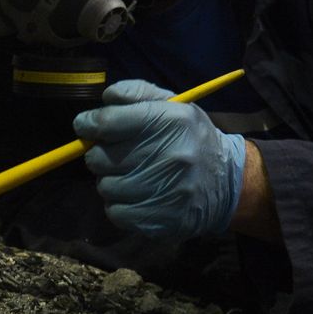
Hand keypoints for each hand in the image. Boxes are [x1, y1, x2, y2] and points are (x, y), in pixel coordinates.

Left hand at [72, 80, 246, 238]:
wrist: (226, 182)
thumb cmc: (190, 138)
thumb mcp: (171, 105)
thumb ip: (136, 94)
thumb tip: (105, 99)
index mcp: (171, 121)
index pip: (109, 122)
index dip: (88, 123)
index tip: (86, 126)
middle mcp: (171, 156)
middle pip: (100, 158)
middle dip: (100, 155)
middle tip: (115, 155)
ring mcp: (167, 191)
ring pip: (105, 187)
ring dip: (110, 181)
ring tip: (129, 176)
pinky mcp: (163, 220)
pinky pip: (116, 213)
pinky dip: (119, 205)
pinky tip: (135, 196)